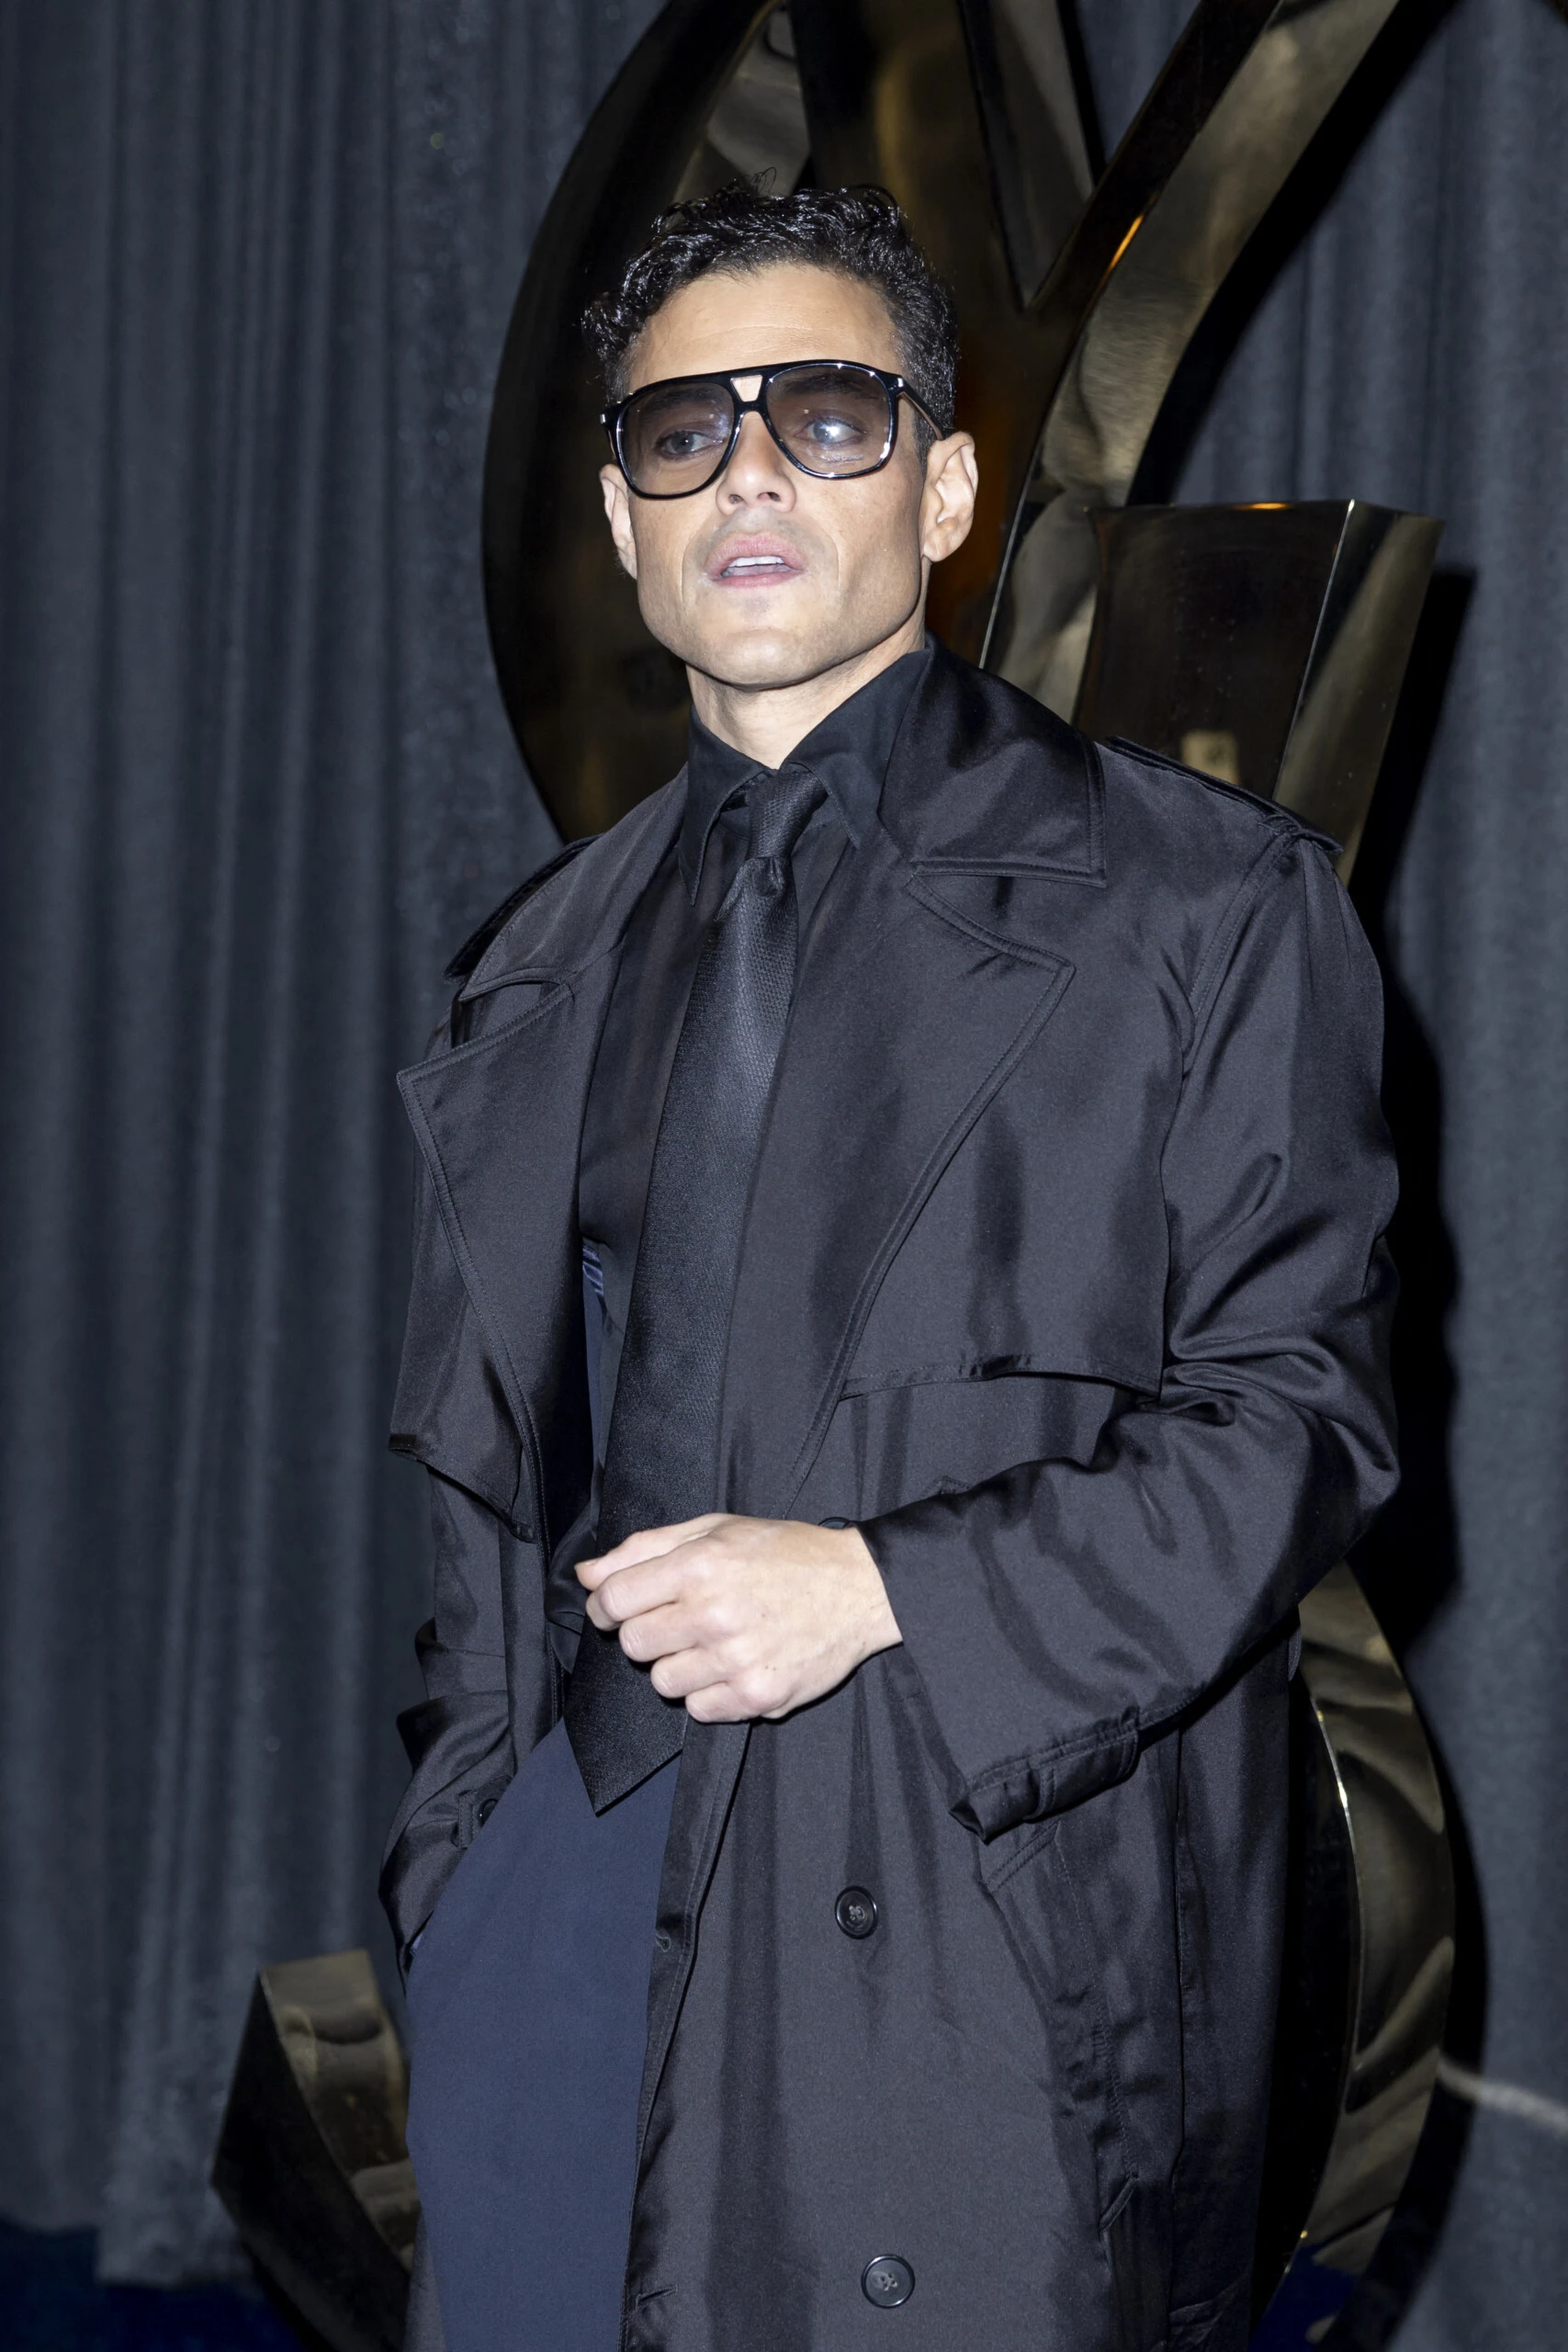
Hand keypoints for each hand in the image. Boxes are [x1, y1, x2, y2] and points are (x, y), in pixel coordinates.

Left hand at [576, 1514, 900, 1723]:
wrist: (859, 1588)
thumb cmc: (785, 1554)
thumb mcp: (716, 1528)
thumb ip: (645, 1548)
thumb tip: (587, 1573)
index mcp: (700, 1563)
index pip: (613, 1599)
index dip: (606, 1605)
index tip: (620, 1607)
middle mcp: (714, 1612)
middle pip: (633, 1644)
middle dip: (647, 1633)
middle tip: (679, 1620)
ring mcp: (736, 1659)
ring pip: (663, 1682)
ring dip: (679, 1665)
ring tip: (714, 1643)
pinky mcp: (757, 1695)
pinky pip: (698, 1710)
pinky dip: (709, 1693)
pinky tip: (734, 1665)